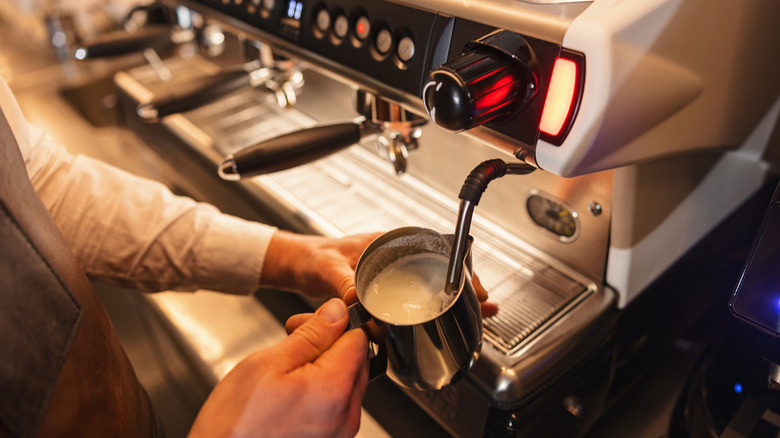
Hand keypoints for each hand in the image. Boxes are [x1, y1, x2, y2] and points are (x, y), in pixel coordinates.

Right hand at [188, 299, 368, 437]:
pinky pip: (337, 405)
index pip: (358, 338)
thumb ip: (312, 334)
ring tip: (288, 369)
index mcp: (335, 390)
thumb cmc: (236, 421)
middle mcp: (345, 415)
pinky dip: (320, 391)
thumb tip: (337, 312)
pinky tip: (292, 391)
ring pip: (347, 382)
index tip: (311, 322)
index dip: (334, 323)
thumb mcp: (269, 362)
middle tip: (294, 340)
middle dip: (329, 344)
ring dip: (324, 367)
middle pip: (356, 361)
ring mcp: (340, 432)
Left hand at [262, 230, 497, 317]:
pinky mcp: (383, 289)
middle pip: (437, 269)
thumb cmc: (310, 257)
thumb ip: (340, 282)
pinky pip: (414, 297)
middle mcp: (391, 256)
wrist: (296, 265)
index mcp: (384, 243)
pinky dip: (433, 307)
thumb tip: (356, 297)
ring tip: (478, 312)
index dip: (454, 266)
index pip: (430, 249)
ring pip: (430, 284)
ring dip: (452, 298)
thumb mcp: (325, 268)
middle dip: (462, 286)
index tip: (471, 283)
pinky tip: (445, 320)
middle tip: (484, 303)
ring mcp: (389, 273)